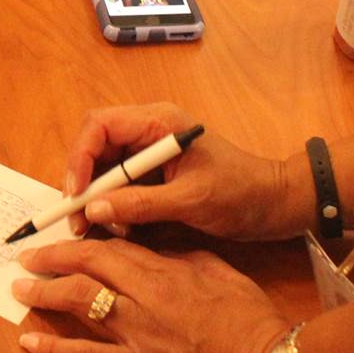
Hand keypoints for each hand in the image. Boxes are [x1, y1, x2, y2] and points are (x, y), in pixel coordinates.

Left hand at [14, 238, 296, 352]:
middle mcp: (145, 294)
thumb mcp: (221, 272)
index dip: (83, 240)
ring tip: (19, 289)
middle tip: (26, 256)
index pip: (113, 245)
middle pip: (86, 265)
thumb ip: (184, 256)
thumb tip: (157, 248)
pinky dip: (55, 348)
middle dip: (51, 258)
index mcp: (166, 268)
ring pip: (79, 301)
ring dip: (43, 292)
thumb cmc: (254, 322)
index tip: (63, 238)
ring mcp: (139, 332)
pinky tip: (30, 342)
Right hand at [65, 103, 300, 241]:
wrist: (277, 203)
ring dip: (96, 199)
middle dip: (83, 183)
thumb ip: (141, 204)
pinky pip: (121, 186)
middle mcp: (148, 132)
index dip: (80, 157)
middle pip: (95, 147)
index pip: (99, 125)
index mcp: (157, 123)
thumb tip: (94, 210)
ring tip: (93, 230)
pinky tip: (117, 229)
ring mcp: (150, 153)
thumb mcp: (191, 201)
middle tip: (76, 220)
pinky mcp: (154, 174)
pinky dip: (114, 207)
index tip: (76, 194)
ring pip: (105, 169)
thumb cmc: (241, 194)